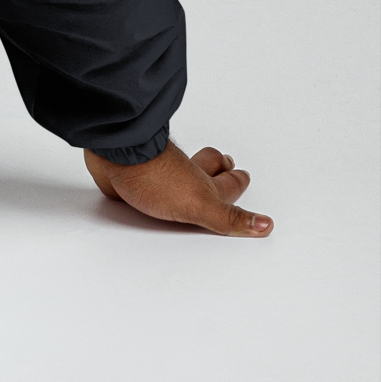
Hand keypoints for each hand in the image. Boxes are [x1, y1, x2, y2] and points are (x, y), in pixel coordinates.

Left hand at [83, 141, 270, 236]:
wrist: (115, 155)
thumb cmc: (156, 177)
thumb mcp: (200, 205)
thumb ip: (228, 218)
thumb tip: (266, 225)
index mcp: (202, 184)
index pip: (227, 183)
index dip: (236, 180)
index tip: (243, 175)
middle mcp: (181, 174)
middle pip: (206, 166)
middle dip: (217, 166)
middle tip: (226, 164)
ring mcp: (156, 171)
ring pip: (176, 170)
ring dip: (185, 169)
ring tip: (192, 170)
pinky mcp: (129, 174)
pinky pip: (141, 175)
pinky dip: (145, 176)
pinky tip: (141, 181)